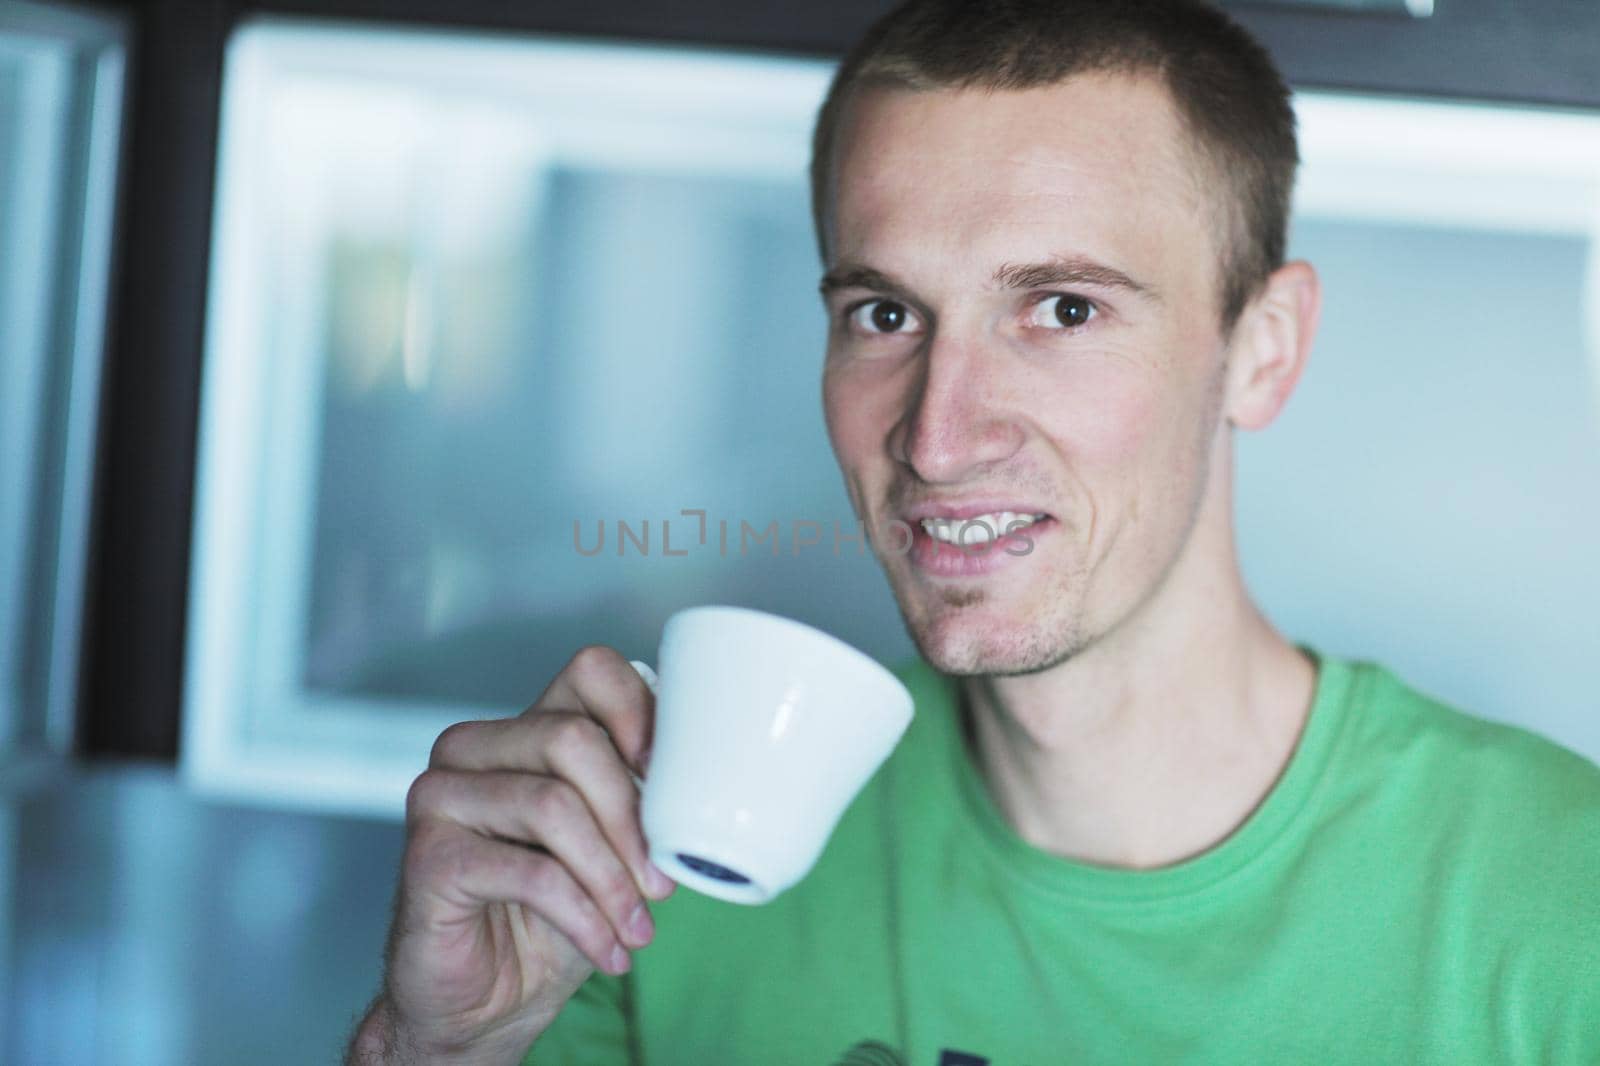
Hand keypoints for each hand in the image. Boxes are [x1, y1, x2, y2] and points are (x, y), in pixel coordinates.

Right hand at [351, 646, 675, 1063]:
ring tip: (638, 928)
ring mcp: (441, 796)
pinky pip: (530, 872)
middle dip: (631, 816)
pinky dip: (585, 917)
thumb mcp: (611, 849)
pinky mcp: (429, 856)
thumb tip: (711, 777)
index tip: (672, 776)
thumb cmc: (554, 919)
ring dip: (612, 878)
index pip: (589, 671)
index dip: (639, 710)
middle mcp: (473, 749)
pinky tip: (607, 950)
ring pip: (553, 805)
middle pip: (573, 739)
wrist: (485, 1004)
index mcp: (525, 730)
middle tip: (662, 882)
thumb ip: (642, 799)